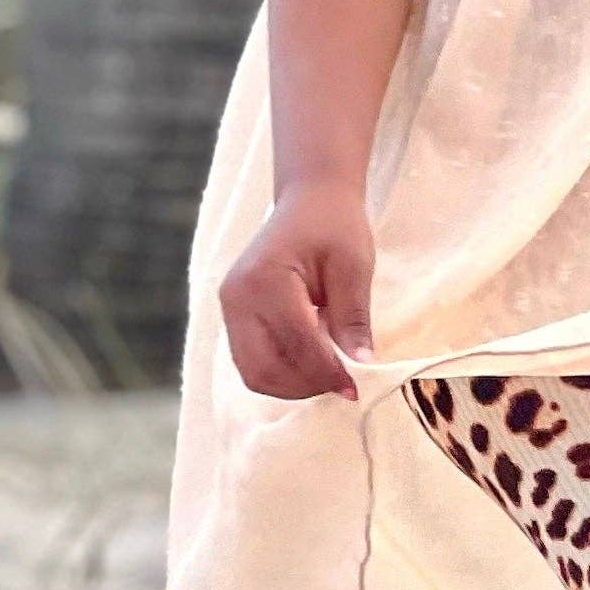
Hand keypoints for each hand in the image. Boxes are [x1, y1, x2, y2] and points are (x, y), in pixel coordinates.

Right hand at [219, 175, 376, 400]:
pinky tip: (312, 358)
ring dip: (293, 384)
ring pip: (254, 372)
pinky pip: (252, 360)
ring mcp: (229, 308)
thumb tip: (361, 366)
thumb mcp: (354, 267)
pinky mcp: (234, 316)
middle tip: (342, 384)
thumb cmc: (334, 225)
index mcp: (265, 279)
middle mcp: (237, 297)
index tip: (356, 389)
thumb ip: (353, 319)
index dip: (327, 373)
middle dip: (306, 386)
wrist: (309, 200)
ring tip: (329, 370)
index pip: (297, 344)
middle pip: (264, 369)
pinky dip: (282, 370)